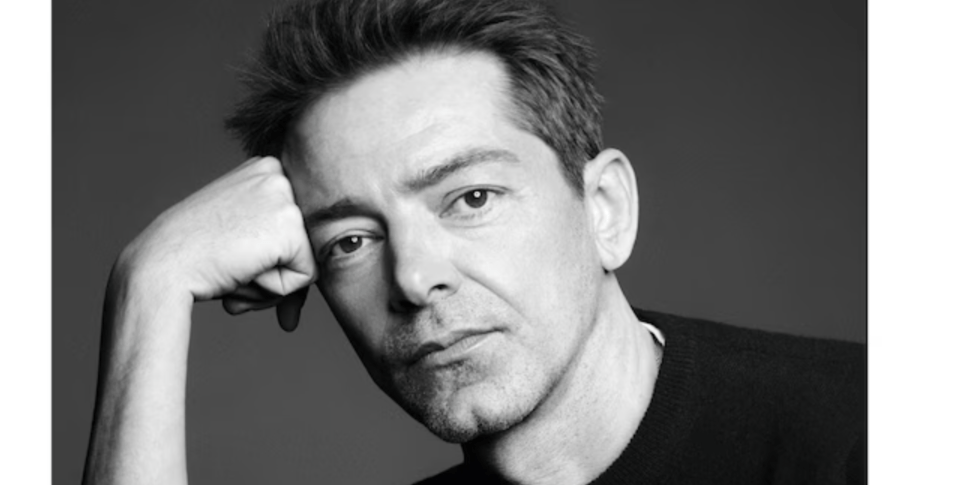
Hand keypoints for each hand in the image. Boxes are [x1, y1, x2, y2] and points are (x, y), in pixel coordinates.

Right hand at [119, 156, 315, 330]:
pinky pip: (305, 278)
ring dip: (271, 283)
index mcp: (264, 168)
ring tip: (233, 266)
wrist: (160, 265)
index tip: (234, 252)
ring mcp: (284, 196)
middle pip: (303, 242)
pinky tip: (241, 271)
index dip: (271, 254)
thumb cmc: (193, 258)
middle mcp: (278, 173)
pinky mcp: (289, 226)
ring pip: (305, 262)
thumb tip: (295, 314)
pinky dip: (276, 289)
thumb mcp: (238, 237)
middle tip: (231, 264)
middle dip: (273, 271)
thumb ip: (271, 250)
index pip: (295, 226)